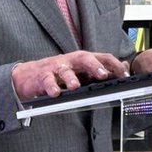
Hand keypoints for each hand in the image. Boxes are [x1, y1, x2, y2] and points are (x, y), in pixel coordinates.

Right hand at [11, 50, 130, 99]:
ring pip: (65, 70)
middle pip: (85, 58)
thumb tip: (125, 66)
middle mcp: (70, 61)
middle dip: (95, 66)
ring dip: (71, 78)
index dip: (114, 65)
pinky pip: (47, 81)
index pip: (102, 57)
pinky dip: (52, 87)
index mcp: (82, 60)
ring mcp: (56, 68)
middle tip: (103, 75)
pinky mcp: (42, 76)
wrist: (27, 76)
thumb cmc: (57, 74)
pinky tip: (55, 93)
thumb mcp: (81, 71)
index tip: (124, 75)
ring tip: (76, 86)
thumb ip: (102, 69)